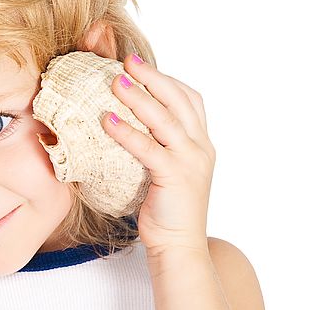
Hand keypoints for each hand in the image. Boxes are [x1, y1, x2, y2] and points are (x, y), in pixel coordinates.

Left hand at [102, 51, 214, 255]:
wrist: (180, 248)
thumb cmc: (166, 210)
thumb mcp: (165, 171)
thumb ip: (156, 146)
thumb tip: (122, 123)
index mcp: (200, 143)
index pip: (189, 99)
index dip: (165, 79)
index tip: (139, 65)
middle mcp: (200, 147)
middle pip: (178, 100)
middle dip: (152, 77)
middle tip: (127, 61)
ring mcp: (191, 161)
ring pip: (165, 120)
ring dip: (139, 98)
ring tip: (115, 81)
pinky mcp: (176, 177)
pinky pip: (149, 148)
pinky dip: (128, 132)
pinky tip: (108, 120)